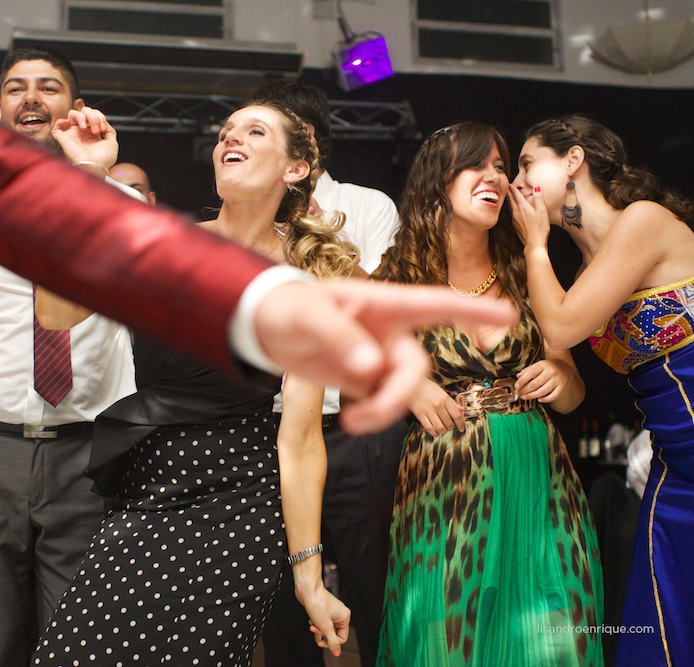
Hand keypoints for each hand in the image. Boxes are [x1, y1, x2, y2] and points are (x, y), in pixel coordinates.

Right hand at [51, 107, 117, 169]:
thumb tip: (103, 122)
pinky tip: (70, 124)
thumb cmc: (103, 160)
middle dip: (93, 116)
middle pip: (84, 111)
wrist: (95, 167)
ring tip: (85, 127)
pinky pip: (57, 126)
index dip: (100, 116)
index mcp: (93, 133)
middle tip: (96, 130)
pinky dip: (62, 121)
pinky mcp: (64, 138)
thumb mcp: (112, 142)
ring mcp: (73, 134)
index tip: (103, 128)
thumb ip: (109, 130)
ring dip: (81, 116)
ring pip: (72, 113)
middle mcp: (83, 132)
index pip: (94, 114)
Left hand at [255, 280, 517, 434]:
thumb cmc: (289, 306)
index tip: (509, 315)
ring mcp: (378, 357)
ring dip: (383, 412)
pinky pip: (382, 403)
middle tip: (365, 415)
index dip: (472, 309)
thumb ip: (337, 336)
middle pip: (416, 368)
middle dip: (398, 395)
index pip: (434, 304)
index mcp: (383, 304)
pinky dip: (371, 417)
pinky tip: (351, 421)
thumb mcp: (307, 315)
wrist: (265, 327)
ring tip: (353, 422)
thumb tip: (369, 368)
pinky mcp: (364, 380)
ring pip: (402, 391)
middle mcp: (389, 331)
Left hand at [296, 580, 349, 656]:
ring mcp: (331, 611)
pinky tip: (311, 621)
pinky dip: (316, 623)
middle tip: (316, 631)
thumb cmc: (317, 602)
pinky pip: (322, 621)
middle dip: (323, 633)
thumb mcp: (325, 626)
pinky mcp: (323, 609)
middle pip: (333, 632)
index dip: (331, 642)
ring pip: (326, 627)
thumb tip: (336, 652)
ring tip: (312, 625)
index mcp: (345, 617)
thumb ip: (332, 641)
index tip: (322, 643)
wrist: (307, 589)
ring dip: (318, 629)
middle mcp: (340, 614)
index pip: (342, 637)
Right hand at [410, 378, 463, 434]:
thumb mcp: (441, 391)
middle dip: (450, 428)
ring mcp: (428, 410)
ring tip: (443, 430)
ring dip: (443, 431)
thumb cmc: (427, 387)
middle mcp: (438, 405)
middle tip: (449, 427)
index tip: (461, 428)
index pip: (457, 415)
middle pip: (449, 423)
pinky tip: (435, 432)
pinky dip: (434, 433)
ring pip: (440, 427)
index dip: (461, 424)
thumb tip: (462, 410)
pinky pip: (429, 428)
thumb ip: (452, 402)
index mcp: (445, 399)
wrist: (410, 383)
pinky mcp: (420, 414)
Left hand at [509, 185, 551, 250]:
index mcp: (523, 207)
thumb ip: (539, 198)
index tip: (510, 184)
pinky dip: (512, 208)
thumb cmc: (540, 227)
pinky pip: (512, 214)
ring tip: (509, 197)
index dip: (513, 189)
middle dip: (509, 193)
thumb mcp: (542, 211)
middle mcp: (516, 212)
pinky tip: (514, 210)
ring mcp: (514, 219)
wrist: (534, 243)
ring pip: (510, 207)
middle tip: (507, 188)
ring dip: (509, 201)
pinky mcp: (515, 225)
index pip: (516, 195)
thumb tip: (536, 187)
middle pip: (511, 200)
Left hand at [515, 358, 568, 402]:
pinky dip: (546, 399)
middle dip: (525, 390)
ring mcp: (557, 380)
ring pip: (543, 391)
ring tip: (525, 397)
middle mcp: (551, 372)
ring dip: (532, 396)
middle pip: (536, 384)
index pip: (531, 373)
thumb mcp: (537, 365)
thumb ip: (527, 371)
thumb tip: (518, 376)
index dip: (522, 381)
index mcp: (543, 365)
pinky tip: (539, 399)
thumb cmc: (547, 368)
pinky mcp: (562, 387)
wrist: (564, 368)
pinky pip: (554, 396)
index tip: (516, 386)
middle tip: (519, 393)